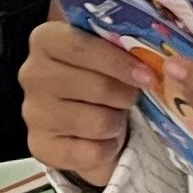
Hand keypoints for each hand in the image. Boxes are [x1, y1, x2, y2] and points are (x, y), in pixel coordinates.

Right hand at [23, 19, 148, 187]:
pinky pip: (93, 152)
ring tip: (115, 118)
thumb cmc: (100, 79)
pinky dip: (108, 149)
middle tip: (132, 98)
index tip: (147, 75)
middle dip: (126, 95)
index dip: (119, 62)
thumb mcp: (109, 53)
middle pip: (97, 86)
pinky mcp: (41, 147)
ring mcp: (33, 112)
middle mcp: (32, 74)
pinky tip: (104, 140)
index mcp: (46, 40)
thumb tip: (159, 57)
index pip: (82, 47)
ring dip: (117, 123)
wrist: (85, 124)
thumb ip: (124, 45)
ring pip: (99, 122)